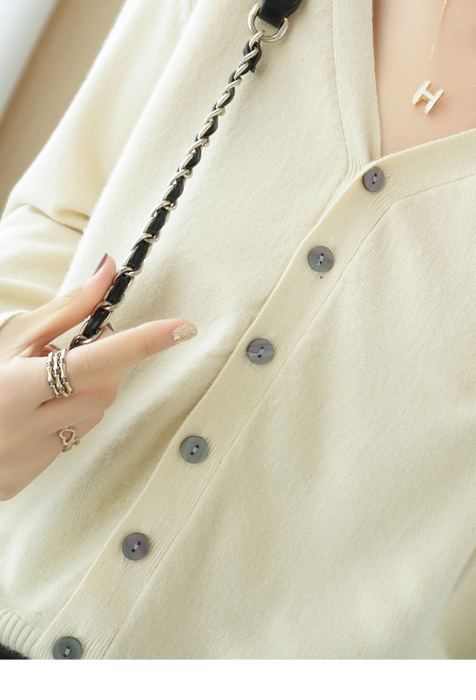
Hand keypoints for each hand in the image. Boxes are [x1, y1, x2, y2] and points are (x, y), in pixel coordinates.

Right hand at [0, 254, 196, 499]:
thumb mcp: (12, 336)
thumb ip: (66, 309)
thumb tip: (109, 269)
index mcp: (17, 386)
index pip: (96, 360)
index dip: (142, 343)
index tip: (183, 328)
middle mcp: (24, 427)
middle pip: (103, 392)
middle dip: (103, 368)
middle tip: (74, 351)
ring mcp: (24, 460)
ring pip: (91, 418)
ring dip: (83, 395)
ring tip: (42, 386)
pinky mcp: (23, 481)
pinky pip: (69, 444)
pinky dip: (62, 423)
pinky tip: (30, 417)